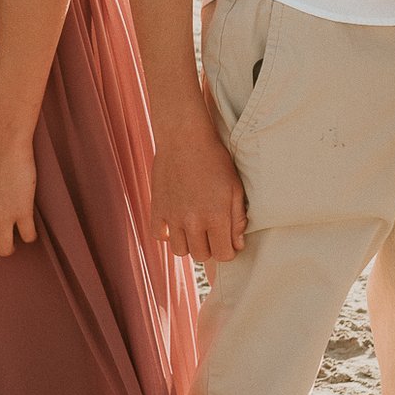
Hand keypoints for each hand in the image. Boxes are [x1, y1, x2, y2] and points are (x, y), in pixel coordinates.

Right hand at [150, 115, 246, 266]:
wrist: (184, 138)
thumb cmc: (214, 160)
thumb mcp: (235, 188)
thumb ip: (237, 219)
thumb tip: (237, 244)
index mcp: (216, 216)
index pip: (224, 254)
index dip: (229, 251)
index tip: (229, 242)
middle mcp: (193, 221)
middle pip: (201, 256)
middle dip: (211, 249)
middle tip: (213, 234)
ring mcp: (172, 216)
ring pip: (180, 251)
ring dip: (189, 244)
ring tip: (195, 230)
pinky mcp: (157, 208)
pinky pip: (159, 235)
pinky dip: (168, 235)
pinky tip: (176, 224)